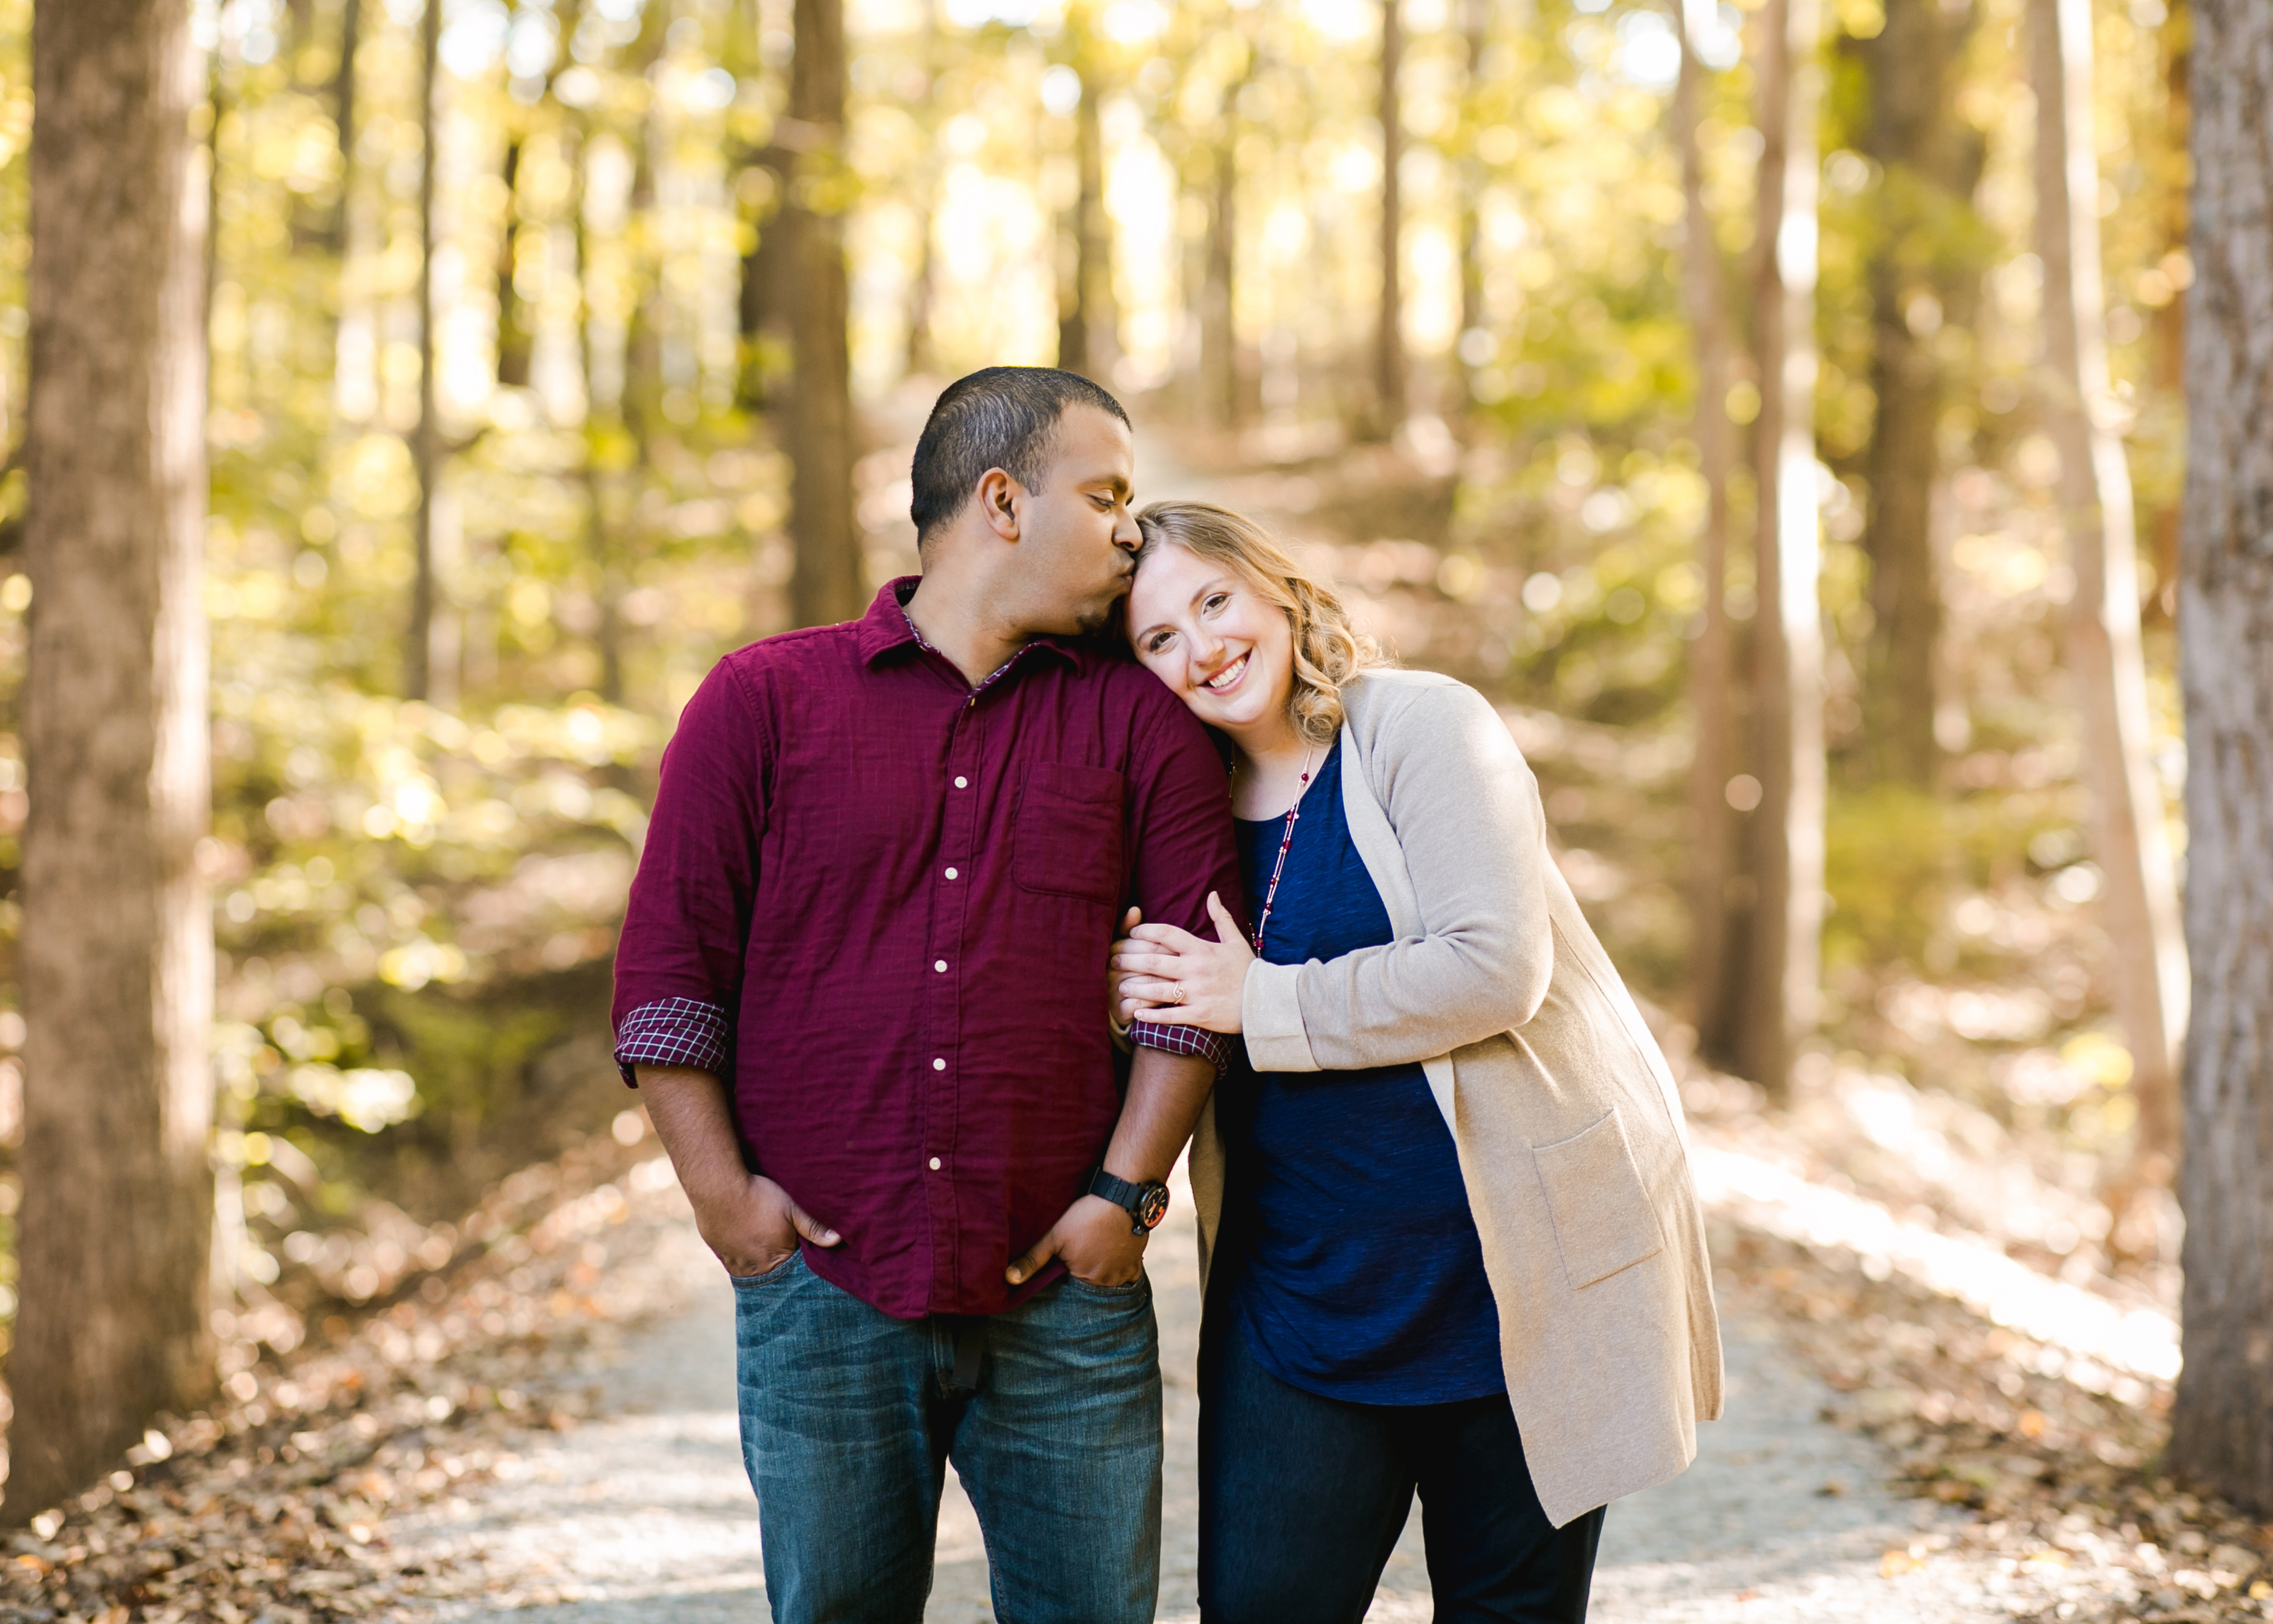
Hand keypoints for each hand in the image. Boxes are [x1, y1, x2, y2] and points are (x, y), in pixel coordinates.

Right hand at [687, 1171, 840, 1278]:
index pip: (792, 1272)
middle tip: (783, 1257)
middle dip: (779, 1270)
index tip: (803, 1261)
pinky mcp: (720, 1253)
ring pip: (752, 1273)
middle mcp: (755, 1267)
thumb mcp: (791, 1208)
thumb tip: (837, 1241)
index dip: (798, 1266)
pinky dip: (743, 1261)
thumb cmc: (758, 1196)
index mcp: (776, 1258)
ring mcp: (735, 1262)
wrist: (718, 1188)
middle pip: (772, 1276)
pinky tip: (747, 1250)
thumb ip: (813, 1228)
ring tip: (765, 1255)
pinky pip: (734, 1265)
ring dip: (760, 1267)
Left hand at [1006, 1194, 1146, 1287]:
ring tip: (1096, 1250)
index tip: (1068, 1257)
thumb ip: (1032, 1260)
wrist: (1122, 1198)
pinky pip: (1128, 1274)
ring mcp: (1124, 1273)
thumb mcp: (1054, 1237)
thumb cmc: (1086, 1217)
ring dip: (1103, 1270)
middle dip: (1085, 1272)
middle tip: (1084, 1250)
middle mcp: (1107, 1282)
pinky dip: (1121, 1267)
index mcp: (1085, 1280)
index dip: (1067, 1272)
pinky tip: (1114, 1255)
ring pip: (1109, 1279)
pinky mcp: (1136, 1262)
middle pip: (1091, 1283)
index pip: (1071, 1286)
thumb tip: (1008, 1279)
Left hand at [1112, 891, 1251, 1033]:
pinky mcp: (1200, 1014)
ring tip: (1121, 986)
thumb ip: (1221, 918)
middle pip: (1154, 961)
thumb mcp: (1236, 941)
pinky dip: (1151, 1015)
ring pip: (1157, 989)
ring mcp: (1197, 993)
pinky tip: (1136, 1012)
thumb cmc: (1248, 970)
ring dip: (1135, 988)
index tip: (1132, 933)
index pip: (1167, 934)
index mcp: (1202, 949)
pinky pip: (1170, 1015)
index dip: (1146, 931)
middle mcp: (1196, 969)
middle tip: (1114, 960)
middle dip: (1130, 960)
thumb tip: (1212, 894)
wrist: (1266, 1001)